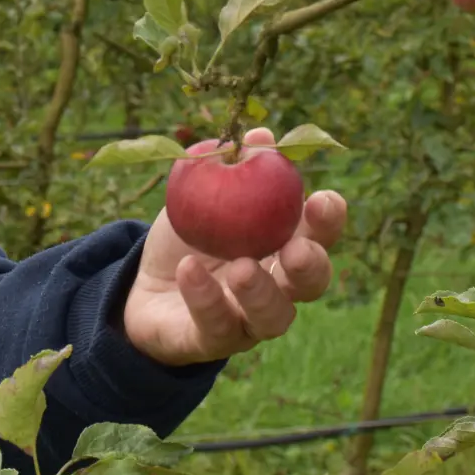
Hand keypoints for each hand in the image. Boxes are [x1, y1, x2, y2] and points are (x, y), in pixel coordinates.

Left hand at [120, 128, 347, 367]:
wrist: (145, 286)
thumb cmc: (191, 235)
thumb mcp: (206, 195)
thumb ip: (235, 168)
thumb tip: (260, 134)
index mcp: (283, 245)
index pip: (320, 236)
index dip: (329, 221)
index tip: (324, 199)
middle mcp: (277, 287)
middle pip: (312, 284)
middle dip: (310, 265)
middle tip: (295, 248)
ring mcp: (247, 320)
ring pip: (274, 318)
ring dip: (262, 292)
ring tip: (243, 266)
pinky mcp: (211, 341)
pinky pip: (216, 326)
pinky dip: (205, 298)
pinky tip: (189, 270)